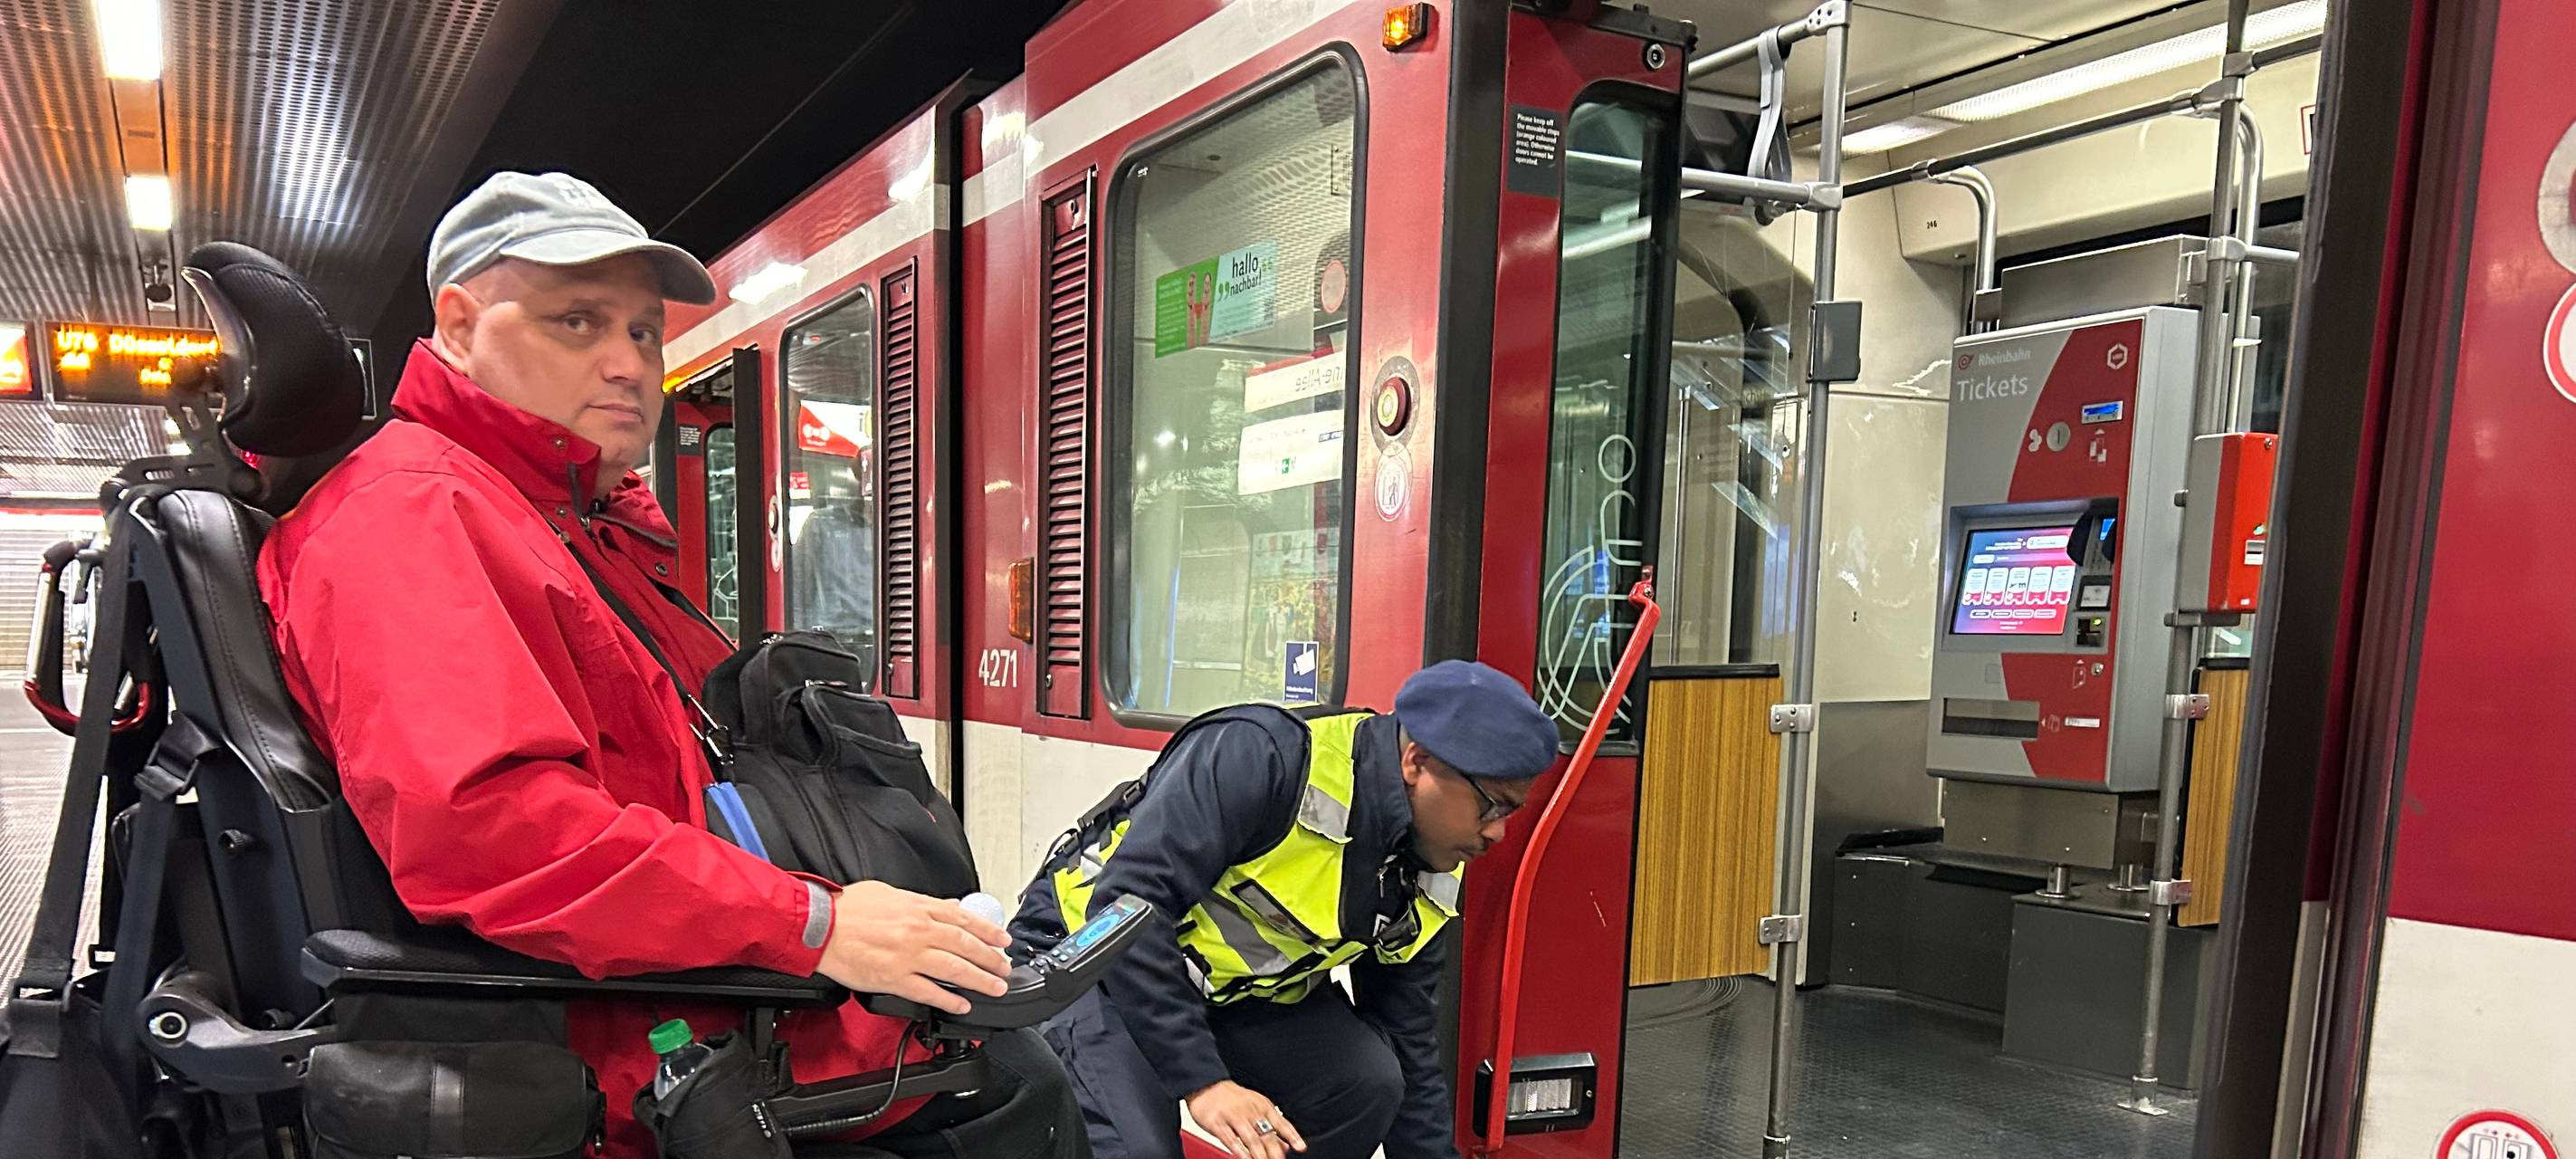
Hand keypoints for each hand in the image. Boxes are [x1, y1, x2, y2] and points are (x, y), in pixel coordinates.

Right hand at [813, 881, 1012, 1014]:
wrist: (820, 927)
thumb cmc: (848, 909)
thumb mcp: (890, 893)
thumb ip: (922, 902)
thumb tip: (947, 906)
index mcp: (919, 908)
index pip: (964, 920)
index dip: (988, 931)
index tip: (1003, 940)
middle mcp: (919, 931)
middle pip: (966, 946)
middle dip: (991, 959)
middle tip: (1005, 968)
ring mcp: (908, 957)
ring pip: (955, 969)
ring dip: (980, 980)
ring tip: (995, 988)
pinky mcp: (894, 979)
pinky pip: (928, 992)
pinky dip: (948, 999)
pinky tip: (962, 1004)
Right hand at [1187, 1080, 1305, 1158]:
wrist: (1206, 1086)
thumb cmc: (1233, 1099)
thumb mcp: (1256, 1106)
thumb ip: (1270, 1125)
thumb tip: (1286, 1144)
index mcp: (1262, 1106)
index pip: (1281, 1122)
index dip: (1292, 1136)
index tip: (1300, 1147)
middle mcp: (1250, 1111)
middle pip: (1267, 1135)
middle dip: (1275, 1152)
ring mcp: (1233, 1117)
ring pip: (1251, 1139)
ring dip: (1260, 1155)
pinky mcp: (1217, 1123)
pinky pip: (1230, 1140)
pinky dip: (1240, 1152)